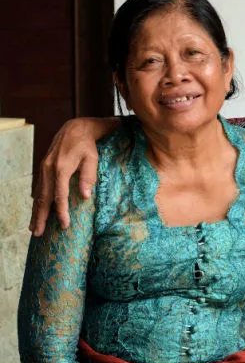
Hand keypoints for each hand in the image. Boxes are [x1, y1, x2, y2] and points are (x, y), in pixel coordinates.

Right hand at [30, 118, 114, 234]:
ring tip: (33, 227)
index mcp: (61, 168)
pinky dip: (36, 201)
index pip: (60, 195)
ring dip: (35, 212)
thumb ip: (89, 177)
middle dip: (40, 217)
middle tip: (37, 233)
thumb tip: (86, 197)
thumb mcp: (93, 159)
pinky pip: (38, 188)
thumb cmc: (87, 145)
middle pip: (43, 198)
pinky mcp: (43, 168)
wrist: (75, 129)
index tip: (64, 225)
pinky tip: (36, 211)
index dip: (61, 212)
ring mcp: (43, 169)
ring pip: (38, 194)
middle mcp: (48, 169)